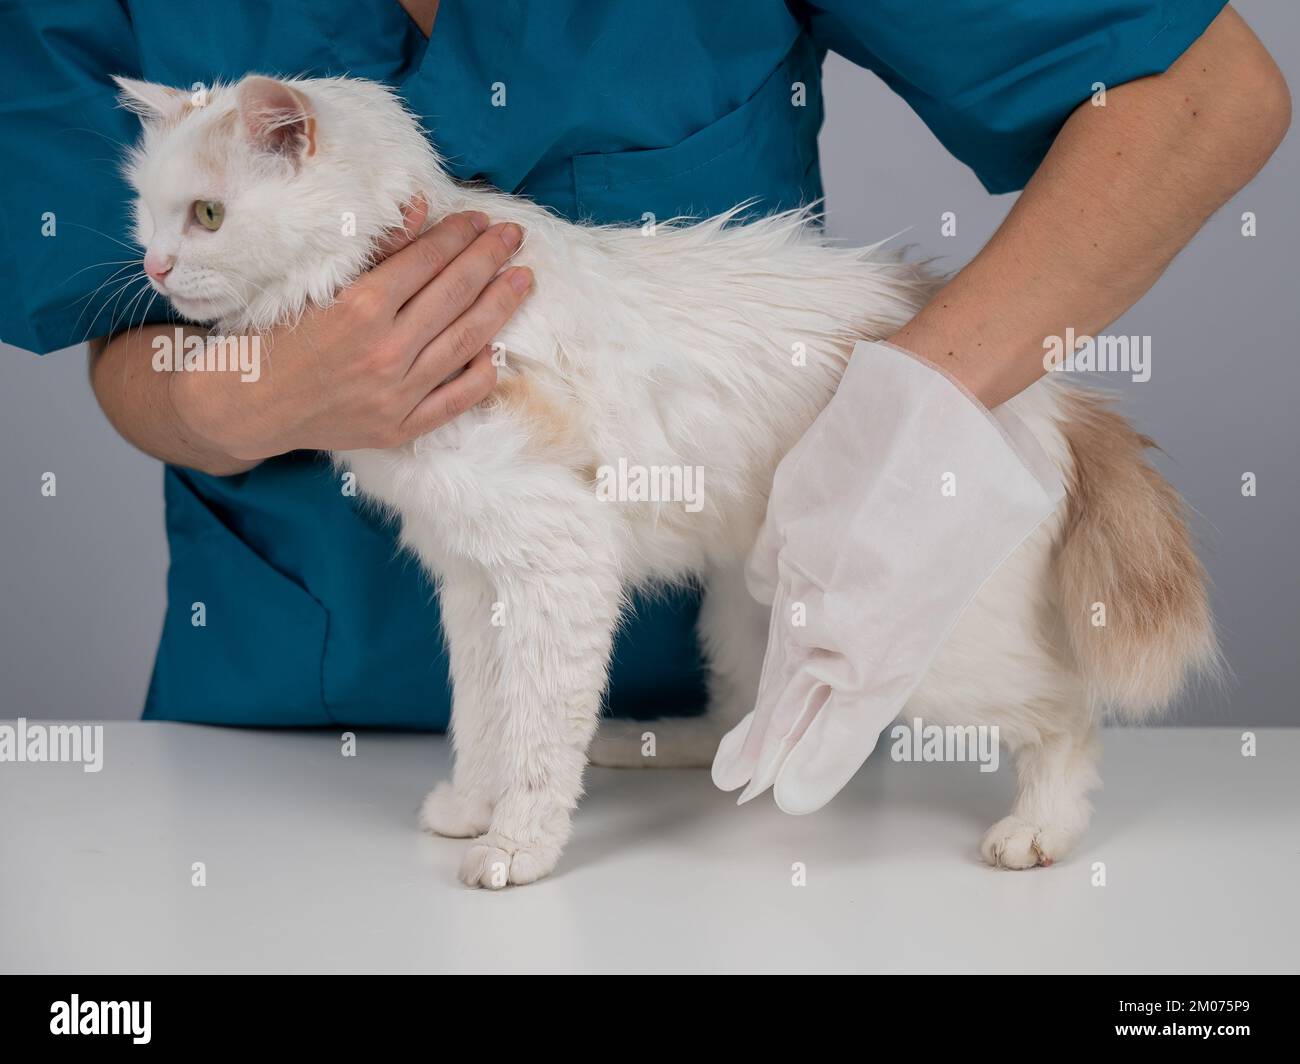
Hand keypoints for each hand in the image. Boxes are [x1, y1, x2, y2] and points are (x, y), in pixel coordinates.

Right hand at [169, 201, 532, 461]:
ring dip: (500, 306)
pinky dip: (481, 372)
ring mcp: (396, 395)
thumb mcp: (316, 283)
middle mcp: (384, 352)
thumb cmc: (277, 336)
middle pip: (454, 296)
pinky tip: (497, 347)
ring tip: (523, 279)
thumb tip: (422, 209)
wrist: (248, 406)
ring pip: (465, 343)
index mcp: (359, 309)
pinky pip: (456, 399)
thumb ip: (375, 249)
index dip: (457, 236)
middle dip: (489, 259)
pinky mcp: (400, 428)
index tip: (479, 218)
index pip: (426, 262)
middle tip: (513, 235)